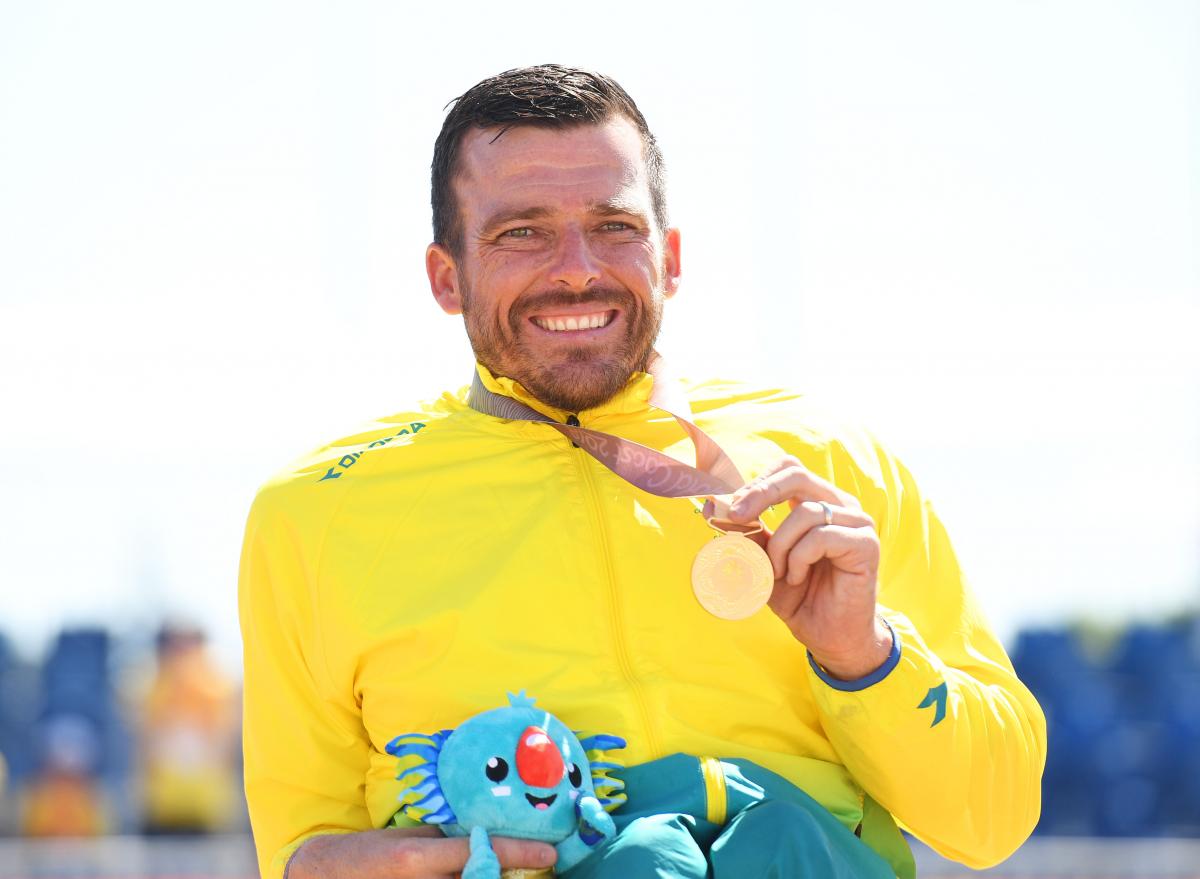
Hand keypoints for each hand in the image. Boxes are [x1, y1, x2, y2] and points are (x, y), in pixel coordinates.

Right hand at [287, 826, 556, 878]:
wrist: (327, 875)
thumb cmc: (370, 851)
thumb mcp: (410, 837)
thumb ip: (447, 839)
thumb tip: (483, 835)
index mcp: (419, 856)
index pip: (479, 853)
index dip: (519, 853)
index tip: (549, 853)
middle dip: (511, 876)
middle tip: (541, 866)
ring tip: (517, 871)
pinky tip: (485, 874)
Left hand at [727, 456, 890, 679]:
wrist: (829, 636)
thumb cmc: (800, 597)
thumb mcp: (764, 561)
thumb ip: (748, 534)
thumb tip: (716, 509)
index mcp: (818, 501)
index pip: (787, 469)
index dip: (757, 482)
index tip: (730, 507)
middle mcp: (840, 505)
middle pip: (797, 475)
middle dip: (761, 493)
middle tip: (737, 515)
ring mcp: (857, 522)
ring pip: (806, 512)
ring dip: (781, 545)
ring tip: (780, 572)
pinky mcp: (866, 544)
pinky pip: (821, 537)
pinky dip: (800, 558)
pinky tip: (798, 578)